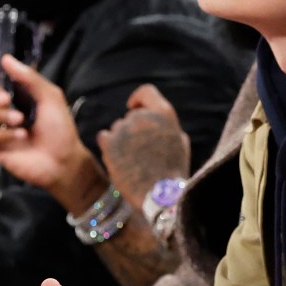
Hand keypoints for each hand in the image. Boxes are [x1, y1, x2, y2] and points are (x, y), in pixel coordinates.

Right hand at [0, 56, 97, 198]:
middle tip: (7, 100)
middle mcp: (3, 109)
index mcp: (16, 94)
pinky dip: (5, 133)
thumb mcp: (50, 97)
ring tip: (20, 120)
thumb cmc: (60, 129)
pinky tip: (22, 136)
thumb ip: (30, 78)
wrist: (64, 160)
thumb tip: (6, 58)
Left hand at [97, 84, 190, 208]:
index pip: (146, 92)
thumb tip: (157, 116)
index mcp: (164, 113)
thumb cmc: (173, 170)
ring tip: (134, 161)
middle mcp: (142, 117)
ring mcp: (124, 129)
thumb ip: (167, 125)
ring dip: (122, 140)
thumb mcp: (180, 142)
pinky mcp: (109, 143)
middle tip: (141, 150)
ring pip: (117, 128)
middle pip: (131, 115)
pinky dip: (109, 147)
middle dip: (133, 128)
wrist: (160, 194)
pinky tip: (120, 161)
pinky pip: (104, 137)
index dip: (138, 99)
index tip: (133, 106)